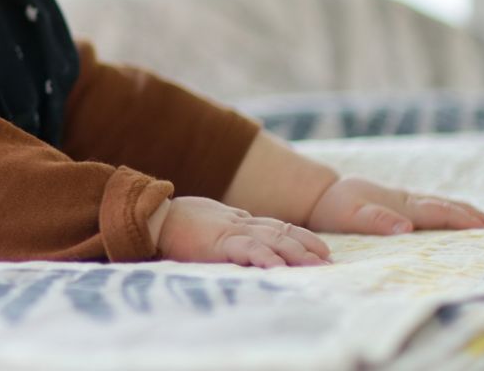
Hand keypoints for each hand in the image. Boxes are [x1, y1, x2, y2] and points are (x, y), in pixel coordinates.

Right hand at [150, 196, 330, 267]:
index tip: (323, 250)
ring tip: (317, 266)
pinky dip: (267, 257)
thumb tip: (244, 244)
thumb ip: (229, 230)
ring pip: (274, 239)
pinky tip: (281, 267)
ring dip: (298, 253)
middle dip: (309, 247)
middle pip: (284, 232)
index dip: (303, 237)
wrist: (153, 216)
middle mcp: (241, 223)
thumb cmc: (176, 222)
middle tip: (330, 263)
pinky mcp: (220, 242)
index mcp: (239, 220)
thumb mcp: (210, 223)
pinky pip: (249, 249)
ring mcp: (232, 230)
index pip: (279, 226)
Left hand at [306, 176, 483, 235]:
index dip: (463, 221)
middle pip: (447, 206)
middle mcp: (406, 200)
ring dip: (466, 214)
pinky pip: (431, 208)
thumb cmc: (333, 209)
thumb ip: (374, 220)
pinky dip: (450, 213)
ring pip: (442, 205)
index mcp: (400, 204)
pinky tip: (455, 221)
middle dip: (474, 217)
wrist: (318, 194)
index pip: (439, 212)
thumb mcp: (348, 216)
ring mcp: (404, 200)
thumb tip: (406, 227)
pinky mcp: (398, 203)